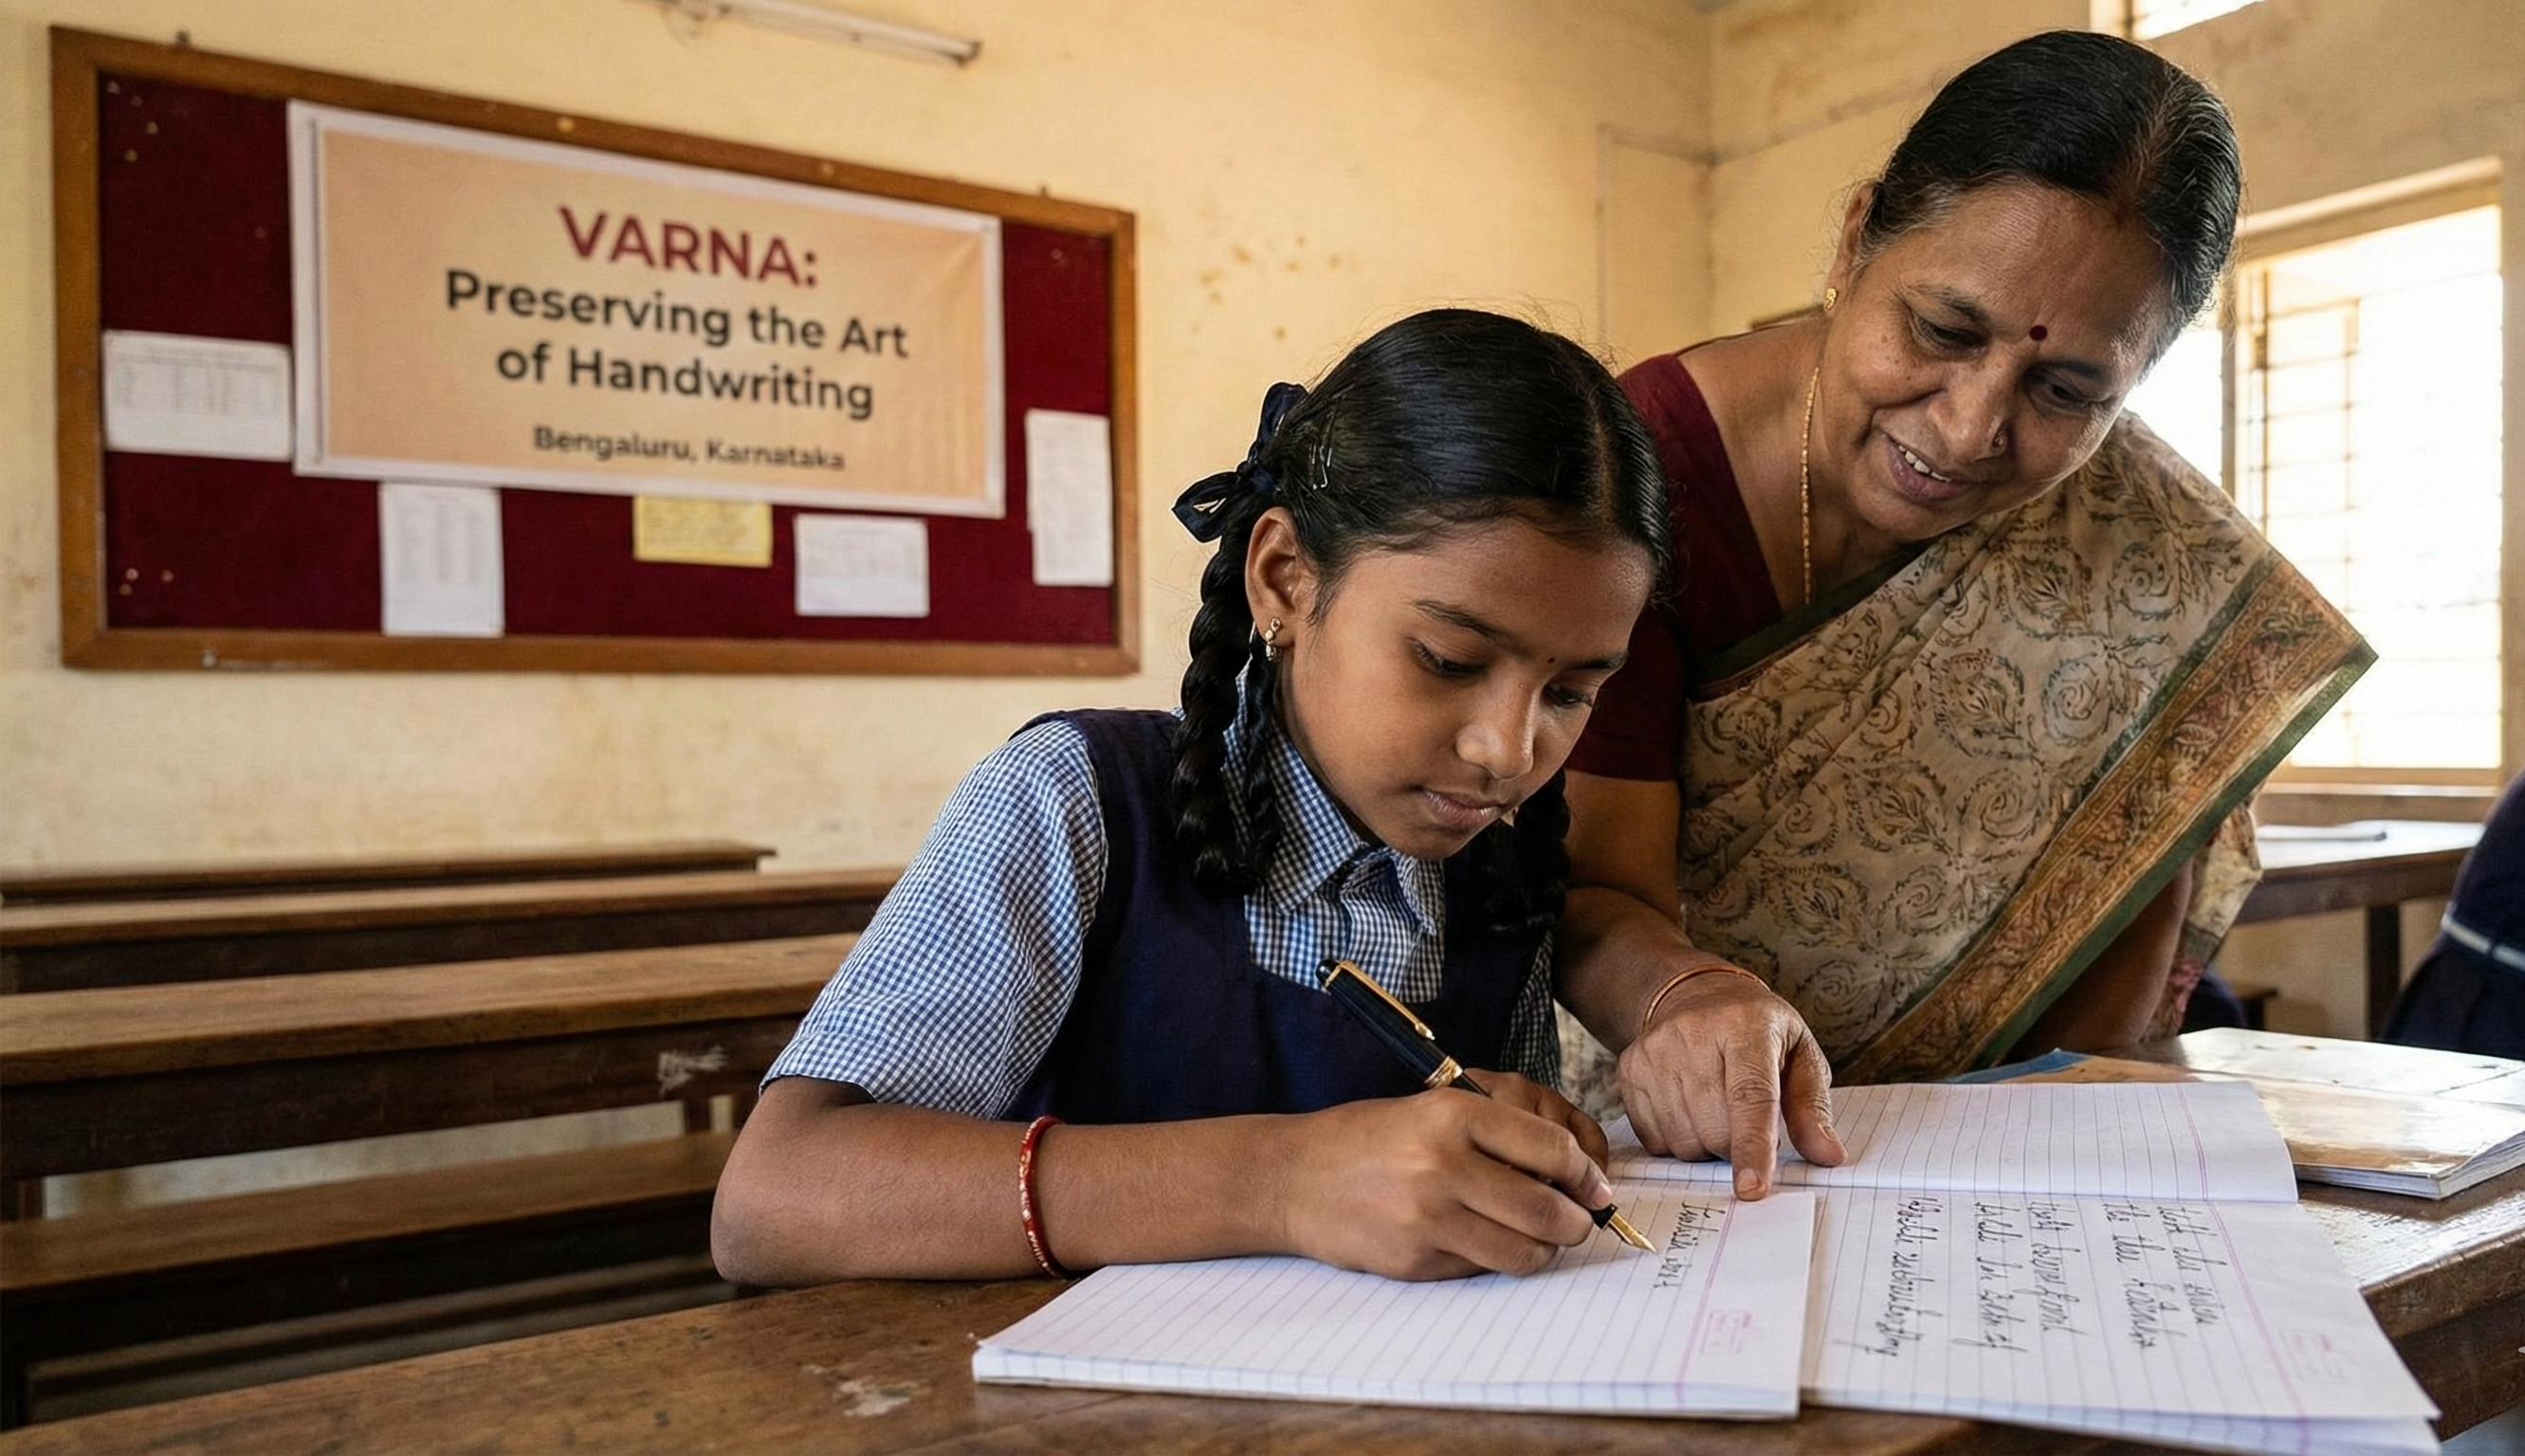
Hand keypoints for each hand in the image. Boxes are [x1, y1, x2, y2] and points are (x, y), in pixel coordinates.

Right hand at [1273, 1085, 1610, 1279]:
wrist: (1294, 1176)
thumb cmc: (1369, 1138)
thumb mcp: (1433, 1109)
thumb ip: (1498, 1134)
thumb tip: (1574, 1174)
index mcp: (1454, 1114)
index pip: (1553, 1149)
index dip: (1587, 1176)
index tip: (1595, 1187)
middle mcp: (1443, 1164)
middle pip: (1548, 1209)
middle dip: (1578, 1222)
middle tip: (1580, 1221)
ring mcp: (1429, 1217)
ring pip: (1525, 1250)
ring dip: (1547, 1250)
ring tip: (1541, 1238)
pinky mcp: (1417, 1259)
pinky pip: (1484, 1268)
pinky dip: (1498, 1260)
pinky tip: (1483, 1241)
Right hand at [1617, 968, 1843, 1197]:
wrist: (1694, 994)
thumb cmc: (1757, 1031)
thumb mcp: (1799, 1055)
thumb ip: (1812, 1107)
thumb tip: (1828, 1156)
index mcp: (1747, 1026)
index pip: (1750, 1096)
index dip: (1752, 1146)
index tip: (1752, 1189)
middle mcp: (1694, 1033)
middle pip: (1716, 1130)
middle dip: (1736, 1146)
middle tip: (1744, 1121)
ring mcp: (1655, 1051)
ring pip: (1684, 1141)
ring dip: (1707, 1145)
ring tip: (1715, 1109)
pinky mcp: (1630, 1069)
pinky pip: (1655, 1140)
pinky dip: (1678, 1139)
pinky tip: (1687, 1108)